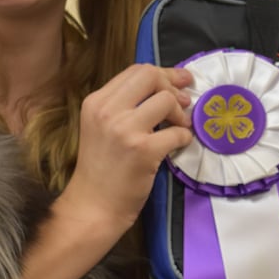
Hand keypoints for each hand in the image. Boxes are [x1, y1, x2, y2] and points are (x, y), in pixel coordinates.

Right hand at [68, 64, 193, 233]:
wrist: (93, 207)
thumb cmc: (100, 170)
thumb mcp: (101, 128)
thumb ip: (124, 107)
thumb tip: (165, 88)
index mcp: (96, 102)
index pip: (135, 71)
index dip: (162, 74)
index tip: (178, 84)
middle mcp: (107, 111)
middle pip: (150, 76)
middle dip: (172, 86)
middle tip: (183, 102)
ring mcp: (125, 130)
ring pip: (166, 99)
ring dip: (180, 113)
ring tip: (179, 127)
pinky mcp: (143, 151)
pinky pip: (177, 132)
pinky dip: (185, 137)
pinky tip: (179, 145)